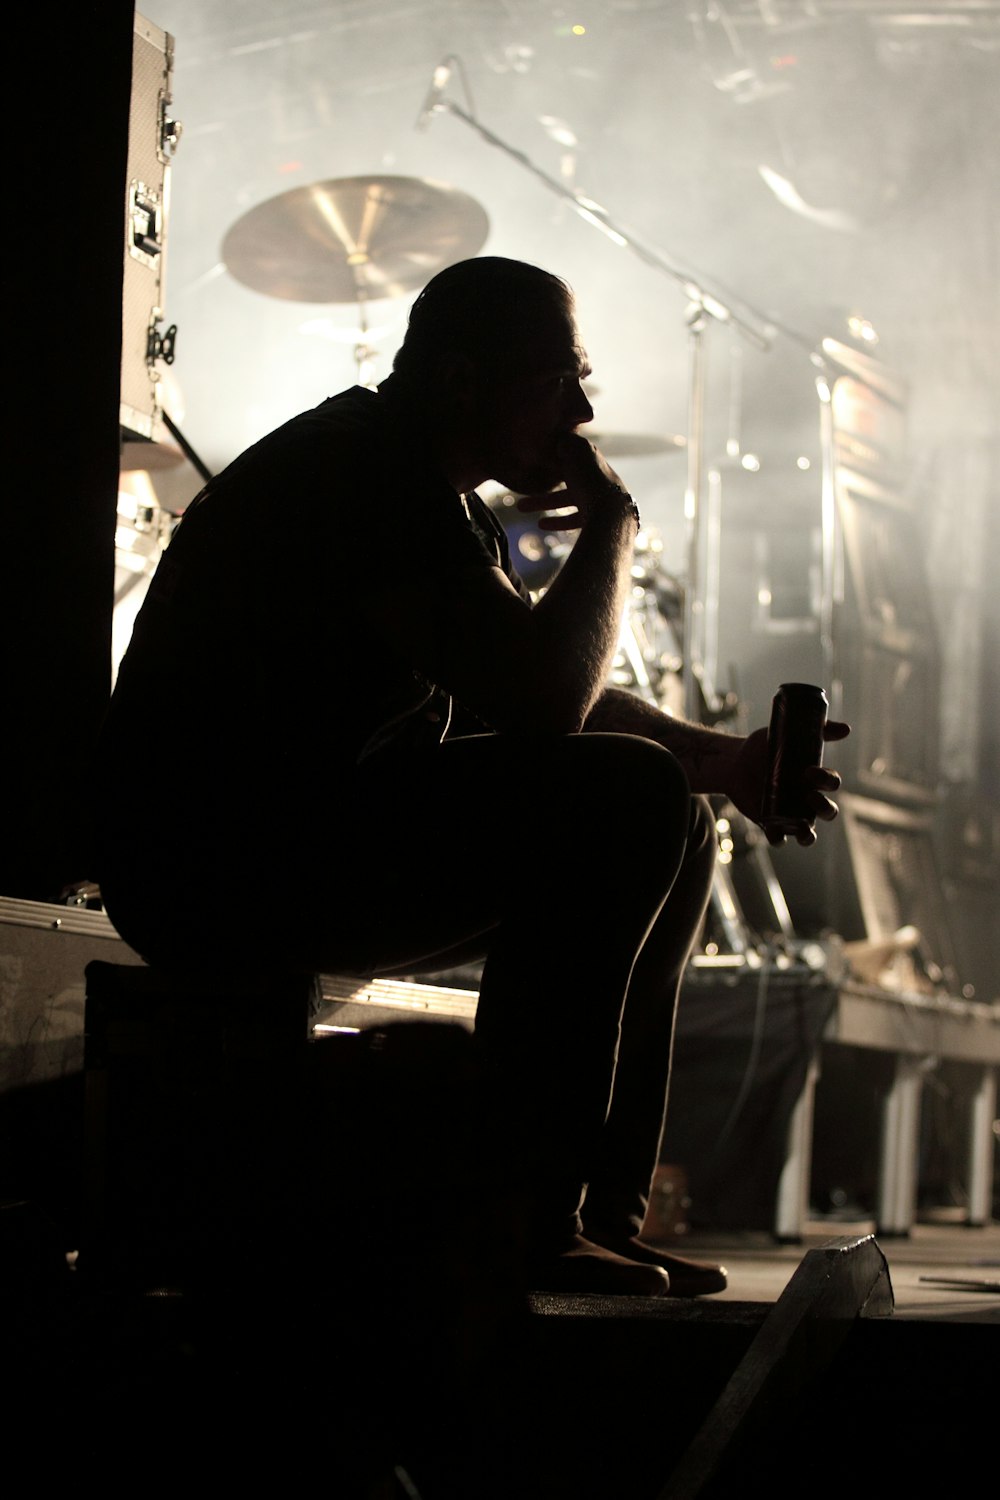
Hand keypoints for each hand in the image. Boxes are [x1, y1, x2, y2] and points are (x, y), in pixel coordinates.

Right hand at [516, 432, 631, 530]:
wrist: (609, 513)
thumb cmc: (589, 479)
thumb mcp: (575, 450)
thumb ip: (566, 440)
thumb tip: (559, 436)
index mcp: (593, 461)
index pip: (574, 454)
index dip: (557, 454)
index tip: (538, 457)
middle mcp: (597, 479)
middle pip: (566, 479)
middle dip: (543, 482)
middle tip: (523, 482)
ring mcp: (597, 500)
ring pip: (566, 500)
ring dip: (542, 503)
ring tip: (519, 507)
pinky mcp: (595, 520)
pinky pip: (573, 520)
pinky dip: (557, 521)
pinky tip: (541, 524)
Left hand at [727, 719, 850, 847]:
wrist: (732, 762)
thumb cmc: (763, 748)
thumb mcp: (786, 733)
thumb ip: (817, 730)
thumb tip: (846, 729)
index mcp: (813, 780)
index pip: (831, 783)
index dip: (826, 780)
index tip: (809, 771)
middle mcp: (806, 800)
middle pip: (828, 812)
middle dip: (824, 807)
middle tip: (809, 795)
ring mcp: (790, 815)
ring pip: (808, 834)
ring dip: (808, 835)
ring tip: (803, 830)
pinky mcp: (771, 824)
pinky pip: (779, 839)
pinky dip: (778, 838)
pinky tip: (773, 831)